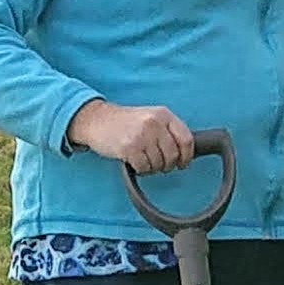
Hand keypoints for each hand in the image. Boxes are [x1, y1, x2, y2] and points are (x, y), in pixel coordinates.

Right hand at [69, 99, 193, 174]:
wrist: (97, 120)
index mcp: (163, 114)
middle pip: (173, 155)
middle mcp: (154, 123)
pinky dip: (141, 170)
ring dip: (152, 168)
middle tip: (159, 165)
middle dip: (167, 165)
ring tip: (143, 160)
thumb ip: (167, 131)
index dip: (186, 156)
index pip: (186, 139)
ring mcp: (142, 135)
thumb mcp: (150, 118)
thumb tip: (184, 154)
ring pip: (158, 164)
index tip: (182, 163)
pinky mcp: (129, 147)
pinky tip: (134, 162)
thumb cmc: (125, 122)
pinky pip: (144, 168)